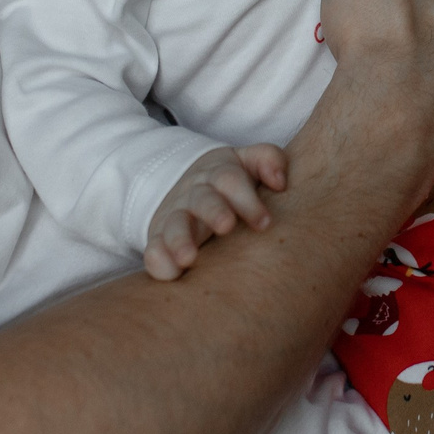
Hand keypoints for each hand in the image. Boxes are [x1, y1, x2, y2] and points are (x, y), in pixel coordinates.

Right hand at [144, 144, 286, 280]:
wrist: (189, 187)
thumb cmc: (231, 182)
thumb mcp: (247, 163)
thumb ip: (268, 160)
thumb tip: (280, 182)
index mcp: (219, 174)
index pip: (231, 180)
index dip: (247, 199)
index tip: (265, 223)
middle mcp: (195, 194)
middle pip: (203, 199)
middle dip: (214, 211)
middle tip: (226, 226)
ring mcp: (175, 216)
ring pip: (175, 224)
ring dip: (180, 239)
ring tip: (189, 258)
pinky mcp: (159, 239)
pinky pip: (154, 250)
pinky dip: (158, 260)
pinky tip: (169, 273)